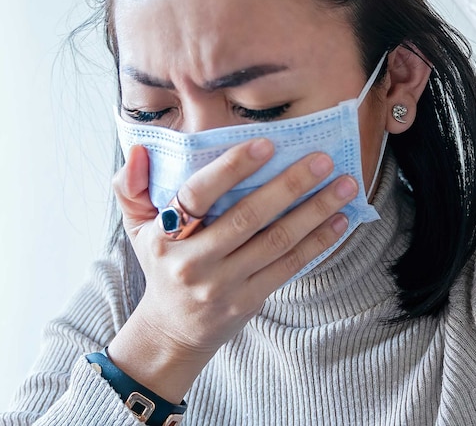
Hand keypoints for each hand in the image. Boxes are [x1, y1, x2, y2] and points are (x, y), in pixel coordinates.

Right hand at [108, 138, 357, 399]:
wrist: (172, 330)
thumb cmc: (161, 265)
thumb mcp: (136, 227)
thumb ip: (130, 187)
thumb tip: (140, 150)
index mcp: (166, 236)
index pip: (198, 195)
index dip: (232, 168)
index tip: (267, 144)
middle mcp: (194, 262)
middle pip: (248, 217)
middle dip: (290, 184)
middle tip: (323, 159)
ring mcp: (224, 285)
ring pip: (277, 241)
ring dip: (315, 211)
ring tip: (344, 185)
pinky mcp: (249, 301)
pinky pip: (289, 266)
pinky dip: (318, 242)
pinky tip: (339, 220)